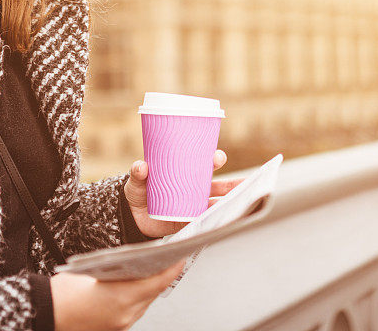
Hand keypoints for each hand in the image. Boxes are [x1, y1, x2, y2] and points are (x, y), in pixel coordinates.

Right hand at [51, 259, 186, 330]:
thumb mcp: (95, 270)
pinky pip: (134, 309)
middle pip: (153, 292)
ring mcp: (121, 324)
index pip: (158, 282)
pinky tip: (136, 283)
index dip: (172, 268)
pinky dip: (138, 296)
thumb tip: (138, 261)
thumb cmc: (65, 292)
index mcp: (122, 298)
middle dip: (162, 274)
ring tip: (155, 267)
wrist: (47, 313)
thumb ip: (121, 268)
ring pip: (145, 301)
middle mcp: (126, 315)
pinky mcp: (115, 328)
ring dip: (150, 285)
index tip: (181, 256)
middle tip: (170, 256)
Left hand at [123, 149, 245, 237]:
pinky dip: (215, 220)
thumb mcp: (136, 180)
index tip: (218, 157)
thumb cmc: (138, 191)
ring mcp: (192, 204)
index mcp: (183, 171)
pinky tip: (225, 221)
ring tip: (243, 203)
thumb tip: (142, 166)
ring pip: (216, 202)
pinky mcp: (189, 220)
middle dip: (232, 183)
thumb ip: (138, 172)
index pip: (202, 163)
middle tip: (244, 183)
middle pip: (217, 184)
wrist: (132, 216)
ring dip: (228, 202)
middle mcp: (192, 187)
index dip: (213, 159)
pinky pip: (205, 220)